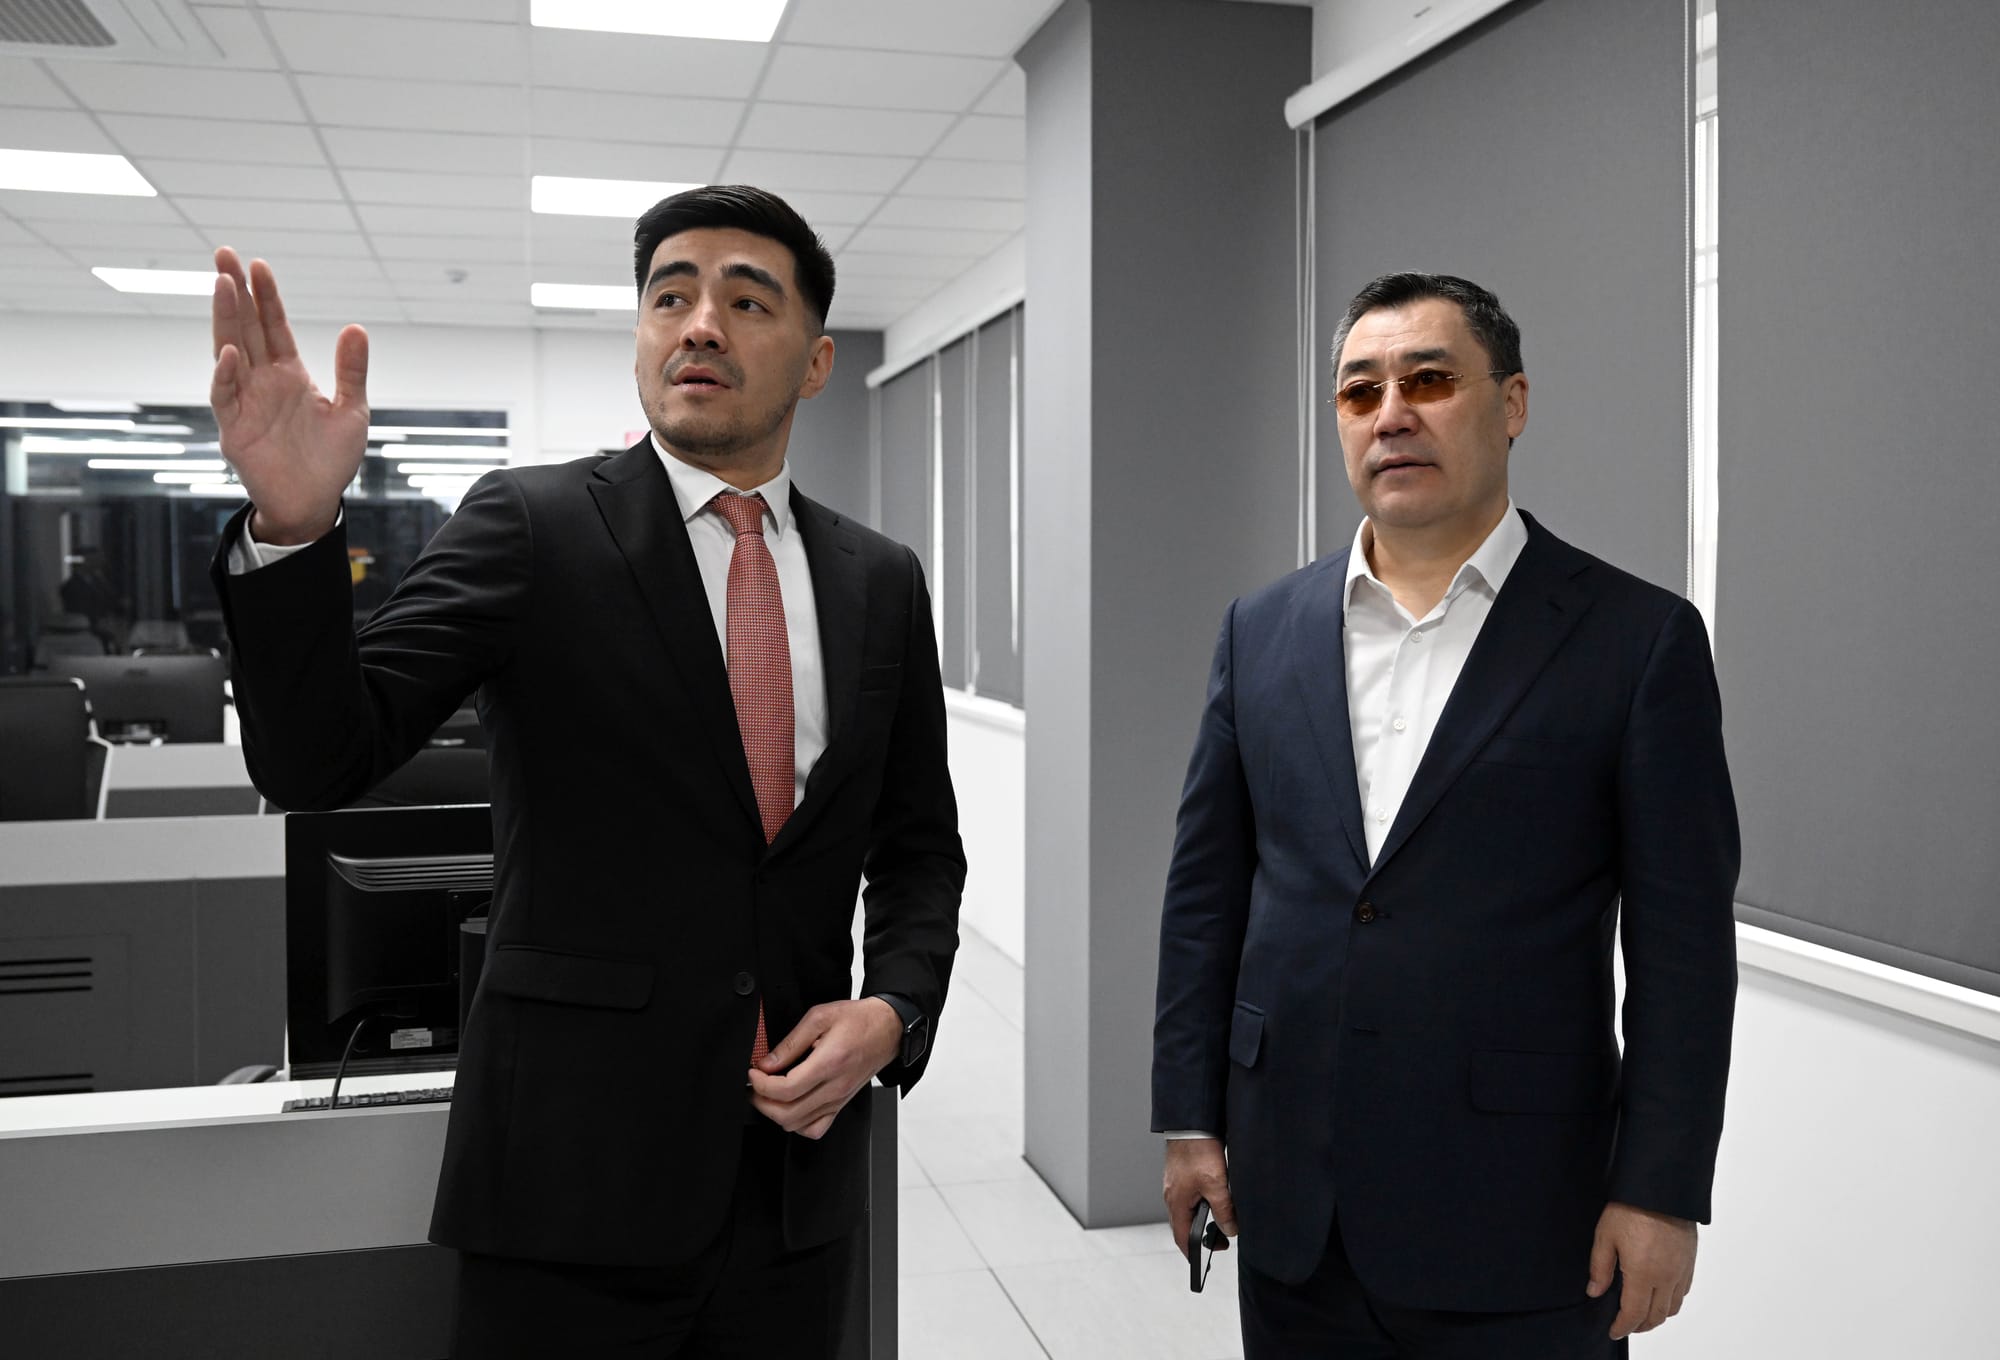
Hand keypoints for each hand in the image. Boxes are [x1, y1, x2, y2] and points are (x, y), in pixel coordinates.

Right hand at [209, 246, 369, 544]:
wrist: (314, 504)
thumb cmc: (331, 461)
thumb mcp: (352, 411)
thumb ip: (352, 371)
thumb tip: (356, 327)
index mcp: (290, 374)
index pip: (274, 326)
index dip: (267, 296)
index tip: (258, 265)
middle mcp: (263, 381)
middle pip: (245, 327)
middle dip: (235, 292)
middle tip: (224, 255)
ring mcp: (246, 401)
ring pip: (229, 351)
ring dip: (225, 320)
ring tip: (223, 285)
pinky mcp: (234, 428)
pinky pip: (225, 396)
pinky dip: (225, 374)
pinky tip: (230, 352)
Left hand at [746, 998, 902, 1139]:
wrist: (888, 1029)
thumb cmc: (859, 1020)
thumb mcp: (820, 1017)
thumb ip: (791, 1042)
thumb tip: (767, 1063)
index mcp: (829, 1063)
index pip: (786, 1089)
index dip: (761, 1084)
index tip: (754, 1073)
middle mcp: (834, 1087)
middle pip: (788, 1114)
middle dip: (762, 1102)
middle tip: (755, 1085)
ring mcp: (838, 1100)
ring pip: (798, 1125)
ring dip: (776, 1113)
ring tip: (768, 1095)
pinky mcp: (841, 1105)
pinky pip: (815, 1129)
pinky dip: (797, 1124)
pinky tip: (790, 1107)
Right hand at [1163, 1137, 1236, 1259]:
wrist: (1192, 1124)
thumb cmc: (1199, 1152)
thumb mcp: (1216, 1186)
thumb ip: (1223, 1211)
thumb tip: (1229, 1231)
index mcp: (1177, 1203)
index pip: (1182, 1237)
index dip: (1192, 1252)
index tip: (1203, 1261)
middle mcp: (1172, 1196)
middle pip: (1184, 1225)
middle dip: (1200, 1235)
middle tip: (1222, 1239)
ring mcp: (1175, 1185)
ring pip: (1188, 1210)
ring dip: (1203, 1218)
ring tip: (1222, 1218)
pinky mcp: (1181, 1175)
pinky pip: (1190, 1197)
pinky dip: (1202, 1203)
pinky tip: (1215, 1198)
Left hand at [1587, 1201, 1697, 1338]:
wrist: (1662, 1188)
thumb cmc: (1631, 1208)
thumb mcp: (1605, 1236)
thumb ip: (1600, 1268)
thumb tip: (1595, 1292)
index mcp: (1643, 1274)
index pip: (1634, 1314)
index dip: (1623, 1327)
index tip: (1613, 1331)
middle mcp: (1666, 1277)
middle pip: (1656, 1316)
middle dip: (1640, 1325)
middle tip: (1626, 1325)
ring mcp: (1681, 1270)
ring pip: (1673, 1307)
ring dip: (1658, 1316)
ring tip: (1642, 1314)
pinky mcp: (1690, 1261)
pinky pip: (1683, 1292)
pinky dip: (1672, 1302)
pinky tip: (1660, 1296)